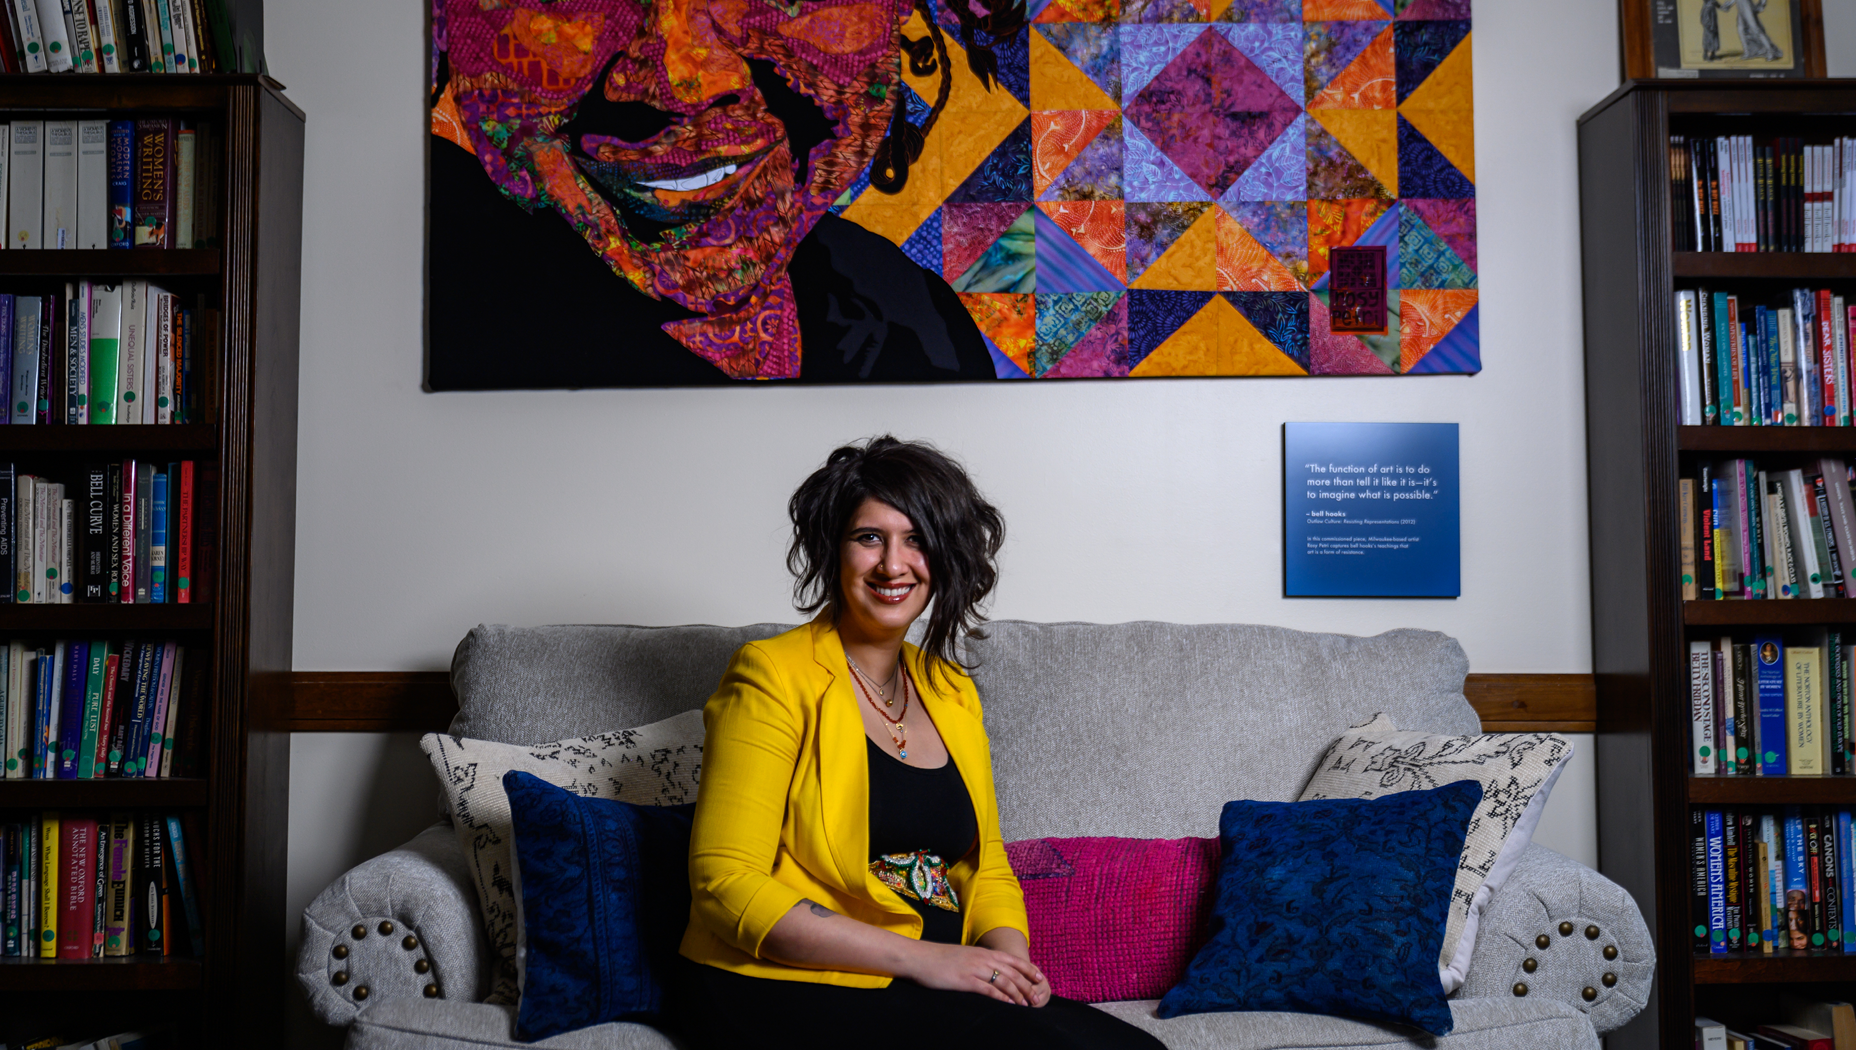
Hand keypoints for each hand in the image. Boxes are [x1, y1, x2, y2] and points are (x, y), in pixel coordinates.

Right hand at [904, 942, 1046, 1005]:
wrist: (918, 957)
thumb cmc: (938, 958)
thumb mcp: (963, 956)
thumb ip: (977, 962)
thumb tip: (988, 972)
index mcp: (982, 952)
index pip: (1012, 960)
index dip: (1028, 969)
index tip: (1040, 978)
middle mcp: (982, 958)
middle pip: (1013, 972)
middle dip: (1028, 985)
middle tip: (1037, 998)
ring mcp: (975, 969)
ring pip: (1004, 981)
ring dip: (1018, 994)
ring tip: (1026, 1005)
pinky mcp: (965, 980)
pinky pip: (989, 990)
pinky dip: (1002, 998)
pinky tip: (1009, 1005)